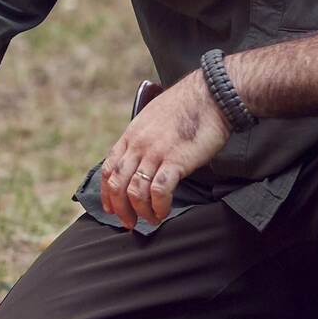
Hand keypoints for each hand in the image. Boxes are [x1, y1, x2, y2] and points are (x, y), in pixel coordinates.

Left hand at [99, 72, 230, 229]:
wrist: (211, 95)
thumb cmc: (188, 106)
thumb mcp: (154, 117)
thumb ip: (144, 137)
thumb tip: (142, 157)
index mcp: (131, 134)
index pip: (109, 168)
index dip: (106, 192)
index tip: (111, 208)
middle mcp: (138, 145)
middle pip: (118, 184)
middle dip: (121, 208)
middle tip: (129, 223)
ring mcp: (155, 152)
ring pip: (135, 191)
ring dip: (140, 211)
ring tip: (150, 220)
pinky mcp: (175, 160)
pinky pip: (158, 190)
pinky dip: (158, 206)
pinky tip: (163, 212)